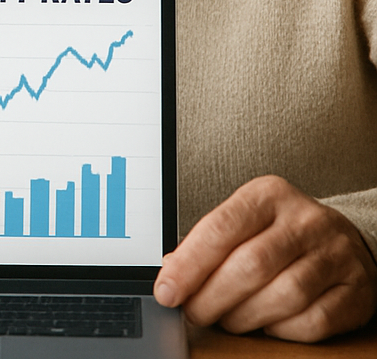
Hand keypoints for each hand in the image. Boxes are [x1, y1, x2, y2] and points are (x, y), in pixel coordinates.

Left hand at [154, 175, 376, 340]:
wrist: (342, 240)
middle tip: (195, 312)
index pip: (221, 227)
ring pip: (284, 295)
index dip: (190, 264)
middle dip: (213, 296)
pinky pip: (315, 321)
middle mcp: (304, 220)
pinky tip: (267, 324)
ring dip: (245, 316)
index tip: (167, 290)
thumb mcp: (244, 222)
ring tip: (228, 319)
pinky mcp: (357, 289)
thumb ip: (208, 244)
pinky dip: (283, 330)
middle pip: (251, 265)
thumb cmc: (279, 232)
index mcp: (268, 195)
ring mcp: (335, 254)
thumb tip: (170, 273)